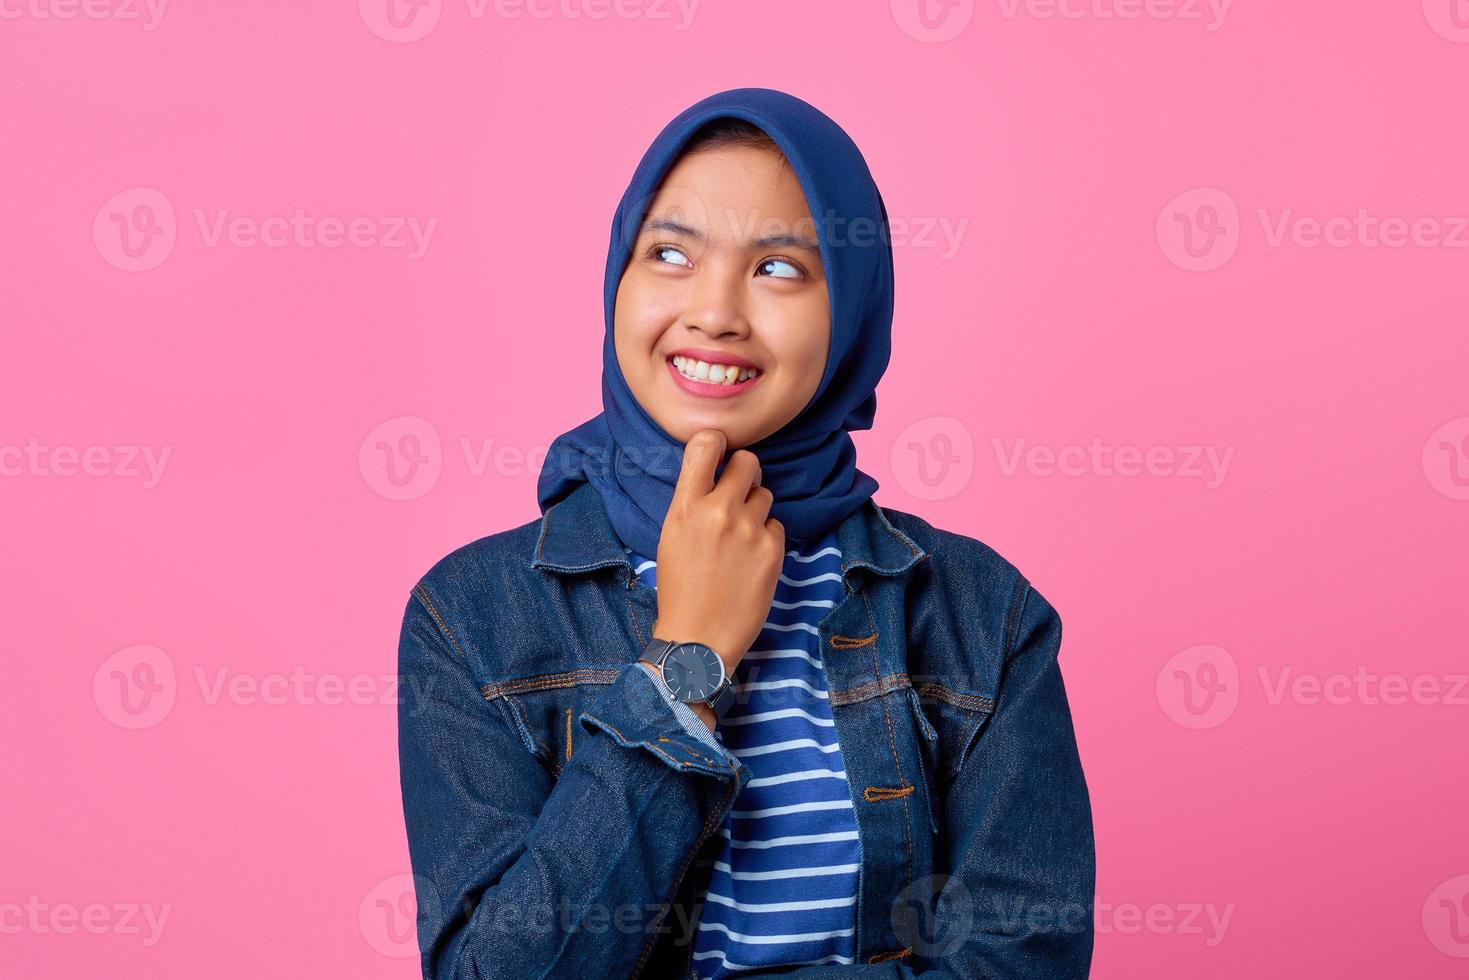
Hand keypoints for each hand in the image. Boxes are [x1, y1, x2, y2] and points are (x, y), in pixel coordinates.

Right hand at [651, 429, 784, 679]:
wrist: (698, 639)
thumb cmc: (681, 588)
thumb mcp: (672, 536)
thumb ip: (692, 500)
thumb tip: (715, 468)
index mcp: (685, 506)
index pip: (706, 444)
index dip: (718, 442)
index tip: (720, 452)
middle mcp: (718, 511)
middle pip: (748, 462)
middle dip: (746, 473)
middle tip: (738, 494)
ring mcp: (748, 530)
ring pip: (765, 494)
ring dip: (756, 509)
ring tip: (740, 538)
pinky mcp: (772, 550)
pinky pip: (777, 524)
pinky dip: (767, 537)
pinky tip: (751, 559)